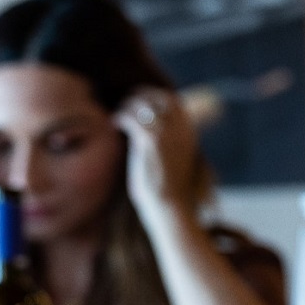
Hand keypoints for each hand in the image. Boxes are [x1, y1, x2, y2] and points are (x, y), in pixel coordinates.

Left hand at [114, 88, 198, 219]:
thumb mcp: (177, 162)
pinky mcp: (150, 142)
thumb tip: (155, 141)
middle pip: (158, 98)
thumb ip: (171, 146)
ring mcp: (166, 134)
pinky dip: (121, 117)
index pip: (173, 102)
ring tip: (119, 113)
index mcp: (189, 133)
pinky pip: (132, 118)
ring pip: (144, 105)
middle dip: (141, 95)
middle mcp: (180, 130)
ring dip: (129, 105)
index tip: (141, 99)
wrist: (173, 208)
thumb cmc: (172, 192)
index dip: (155, 96)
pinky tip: (115, 123)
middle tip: (127, 102)